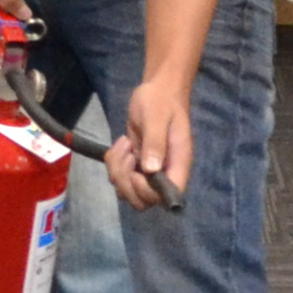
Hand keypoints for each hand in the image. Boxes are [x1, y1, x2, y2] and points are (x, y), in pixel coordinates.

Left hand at [107, 69, 194, 208]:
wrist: (157, 91)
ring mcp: (150, 171)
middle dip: (126, 183)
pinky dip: (114, 163)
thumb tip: (152, 170)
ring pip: (128, 191)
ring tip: (124, 146)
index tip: (137, 172)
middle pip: (144, 201)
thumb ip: (155, 142)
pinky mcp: (136, 165)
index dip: (148, 192)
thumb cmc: (160, 101)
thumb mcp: (156, 118)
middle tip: (126, 158)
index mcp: (178, 165)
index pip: (168, 196)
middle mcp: (165, 173)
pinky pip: (120, 177)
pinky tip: (123, 144)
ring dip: (117, 172)